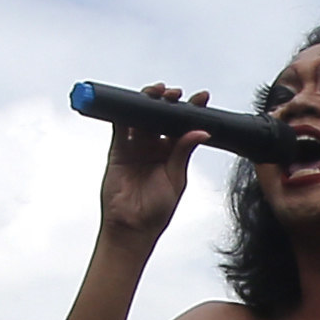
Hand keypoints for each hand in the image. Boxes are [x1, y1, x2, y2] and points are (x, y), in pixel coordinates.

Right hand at [95, 83, 198, 244]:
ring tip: (156, 93)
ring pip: (142, 118)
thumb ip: (183, 153)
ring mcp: (136, 147)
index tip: (200, 98)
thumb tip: (199, 132)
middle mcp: (155, 148)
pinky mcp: (118, 150)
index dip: (191, 111)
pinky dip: (124, 113)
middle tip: (174, 94)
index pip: (183, 127)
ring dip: (148, 103)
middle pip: (161, 117)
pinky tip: (132, 103)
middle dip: (168, 102)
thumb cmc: (156, 211)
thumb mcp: (176, 179)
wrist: (132, 226)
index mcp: (173, 154)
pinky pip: (121, 127)